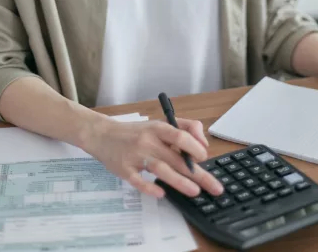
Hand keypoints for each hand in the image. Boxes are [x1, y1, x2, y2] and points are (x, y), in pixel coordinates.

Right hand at [84, 117, 223, 198]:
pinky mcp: (123, 169)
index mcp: (158, 128)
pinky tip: (161, 194)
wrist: (103, 135)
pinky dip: (149, 187)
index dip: (195, 148)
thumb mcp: (160, 123)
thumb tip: (203, 145)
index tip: (204, 159)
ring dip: (179, 181)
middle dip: (198, 174)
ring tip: (195, 192)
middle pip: (176, 158)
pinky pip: (137, 180)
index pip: (181, 136)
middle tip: (214, 187)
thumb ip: (185, 128)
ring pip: (160, 169)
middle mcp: (148, 141)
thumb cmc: (136, 132)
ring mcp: (135, 156)